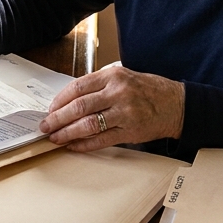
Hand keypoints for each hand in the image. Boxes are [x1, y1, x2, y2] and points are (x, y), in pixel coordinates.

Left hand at [38, 64, 184, 151]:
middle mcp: (118, 93)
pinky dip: (84, 145)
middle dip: (58, 118)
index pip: (78, 87)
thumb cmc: (148, 90)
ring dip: (67, 133)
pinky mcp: (130, 131)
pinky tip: (74, 146)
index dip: (60, 100)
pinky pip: (101, 140)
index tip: (50, 109)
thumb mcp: (123, 77)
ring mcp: (125, 113)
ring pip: (88, 125)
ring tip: (56, 138)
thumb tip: (69, 102)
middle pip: (79, 107)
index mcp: (114, 76)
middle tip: (46, 126)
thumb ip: (99, 86)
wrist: (176, 104)